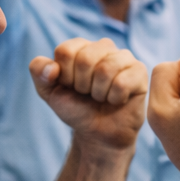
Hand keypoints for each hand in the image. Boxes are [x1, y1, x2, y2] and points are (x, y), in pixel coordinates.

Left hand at [29, 38, 146, 152]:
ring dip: (99, 93)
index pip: (66, 51)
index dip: (65, 75)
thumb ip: (39, 73)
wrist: (98, 134)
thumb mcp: (49, 92)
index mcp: (81, 47)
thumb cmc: (76, 109)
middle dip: (82, 85)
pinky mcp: (140, 72)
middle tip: (88, 94)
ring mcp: (124, 58)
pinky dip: (114, 98)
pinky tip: (116, 100)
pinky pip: (122, 82)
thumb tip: (53, 67)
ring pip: (105, 69)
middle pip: (85, 58)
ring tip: (102, 97)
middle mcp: (104, 47)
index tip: (71, 87)